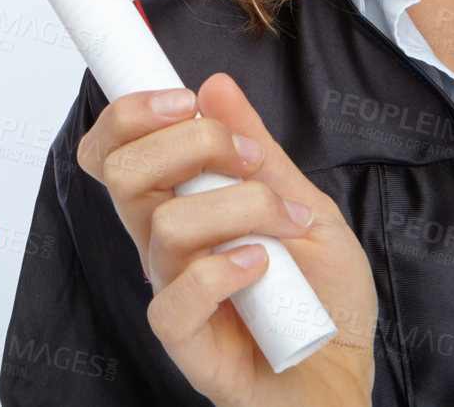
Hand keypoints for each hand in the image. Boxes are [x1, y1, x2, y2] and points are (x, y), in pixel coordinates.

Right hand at [77, 72, 377, 406]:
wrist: (340, 367)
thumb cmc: (320, 295)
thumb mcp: (303, 204)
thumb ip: (260, 149)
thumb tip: (217, 86)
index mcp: (177, 202)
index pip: (114, 149)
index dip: (130, 114)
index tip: (186, 99)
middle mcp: (161, 241)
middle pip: (123, 170)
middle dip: (192, 144)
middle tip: (247, 159)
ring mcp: (169, 287)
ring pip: (167, 223)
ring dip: (241, 209)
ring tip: (285, 228)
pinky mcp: (182, 337)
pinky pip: (180, 292)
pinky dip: (226, 268)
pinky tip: (264, 269)